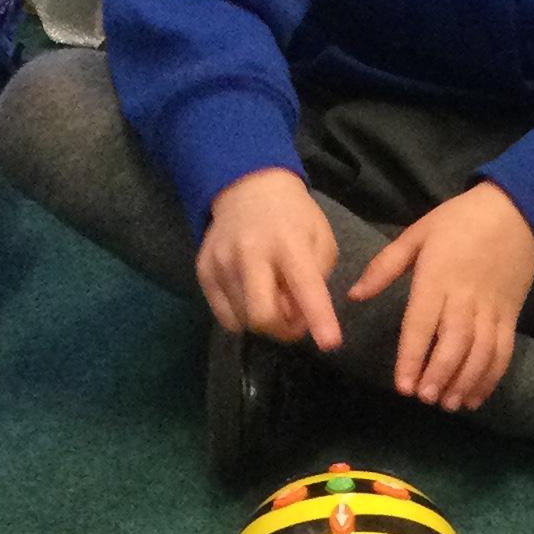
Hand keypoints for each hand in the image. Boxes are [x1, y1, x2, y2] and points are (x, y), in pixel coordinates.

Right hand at [198, 168, 342, 350]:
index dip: (319, 319)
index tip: (330, 344)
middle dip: (284, 330)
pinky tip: (251, 293)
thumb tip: (299, 320)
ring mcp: (221, 262)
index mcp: (288, 243)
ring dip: (265, 320)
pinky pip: (225, 318)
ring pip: (244, 321)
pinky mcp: (203, 270)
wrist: (248, 188)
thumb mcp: (321, 240)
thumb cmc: (294, 218)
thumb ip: (317, 281)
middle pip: (263, 317)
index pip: (306, 287)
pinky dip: (243, 316)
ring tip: (272, 295)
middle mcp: (250, 253)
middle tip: (294, 318)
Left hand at [347, 180, 533, 409]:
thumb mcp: (417, 234)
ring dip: (465, 381)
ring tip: (449, 404)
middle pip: (454, 344)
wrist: (516, 210)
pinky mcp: (511, 315)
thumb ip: (385, 266)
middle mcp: (465, 298)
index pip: (422, 324)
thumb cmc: (459, 220)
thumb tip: (354, 295)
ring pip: (481, 352)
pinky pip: (503, 351)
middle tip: (424, 399)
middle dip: (439, 375)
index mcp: (437, 278)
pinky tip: (476, 396)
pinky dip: (491, 377)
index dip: (412, 357)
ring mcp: (491, 309)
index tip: (403, 385)